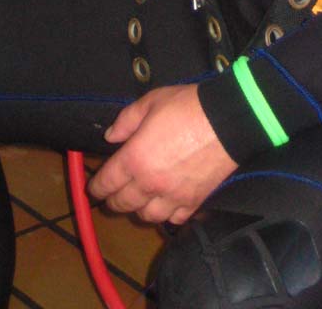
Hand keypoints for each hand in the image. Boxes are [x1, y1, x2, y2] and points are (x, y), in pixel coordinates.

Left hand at [90, 84, 236, 224]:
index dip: (96, 187)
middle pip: (122, 204)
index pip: (106, 182)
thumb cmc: (187, 107)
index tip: (94, 187)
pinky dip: (167, 215)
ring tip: (140, 200)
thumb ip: (126, 120)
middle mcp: (150, 183)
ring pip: (146, 216)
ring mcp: (172, 196)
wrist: (228, 121)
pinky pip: (174, 219)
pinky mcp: (194, 202)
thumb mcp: (152, 101)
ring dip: (139, 209)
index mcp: (135, 158)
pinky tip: (167, 204)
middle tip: (113, 194)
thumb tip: (111, 137)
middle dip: (113, 200)